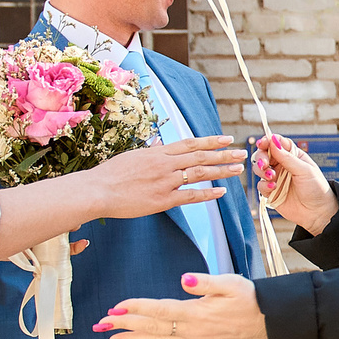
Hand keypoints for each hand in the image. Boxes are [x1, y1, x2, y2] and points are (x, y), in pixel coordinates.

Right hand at [89, 136, 244, 220]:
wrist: (97, 190)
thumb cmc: (109, 175)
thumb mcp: (132, 157)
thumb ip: (151, 155)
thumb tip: (161, 149)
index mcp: (158, 152)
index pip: (190, 143)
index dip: (211, 140)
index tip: (226, 138)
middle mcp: (165, 164)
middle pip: (201, 156)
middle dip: (223, 154)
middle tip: (242, 153)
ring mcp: (165, 181)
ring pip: (200, 173)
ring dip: (221, 171)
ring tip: (238, 169)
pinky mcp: (163, 200)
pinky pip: (190, 196)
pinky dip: (207, 194)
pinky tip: (221, 192)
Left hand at [99, 272, 269, 338]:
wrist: (264, 322)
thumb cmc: (247, 299)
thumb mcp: (230, 284)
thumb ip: (205, 282)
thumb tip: (184, 279)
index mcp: (196, 313)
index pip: (159, 310)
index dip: (136, 308)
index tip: (116, 308)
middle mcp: (190, 331)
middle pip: (151, 328)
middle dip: (123, 326)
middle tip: (100, 325)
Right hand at [254, 135, 335, 235]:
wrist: (318, 212)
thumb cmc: (316, 188)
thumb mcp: (304, 170)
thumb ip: (287, 157)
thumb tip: (273, 140)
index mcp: (292, 156)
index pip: (277, 144)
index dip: (268, 141)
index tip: (262, 143)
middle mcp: (282, 165)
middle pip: (264, 155)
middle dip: (261, 157)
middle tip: (265, 164)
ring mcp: (275, 179)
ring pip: (259, 169)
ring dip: (262, 171)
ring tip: (271, 177)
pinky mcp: (270, 192)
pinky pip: (260, 185)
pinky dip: (264, 185)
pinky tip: (273, 188)